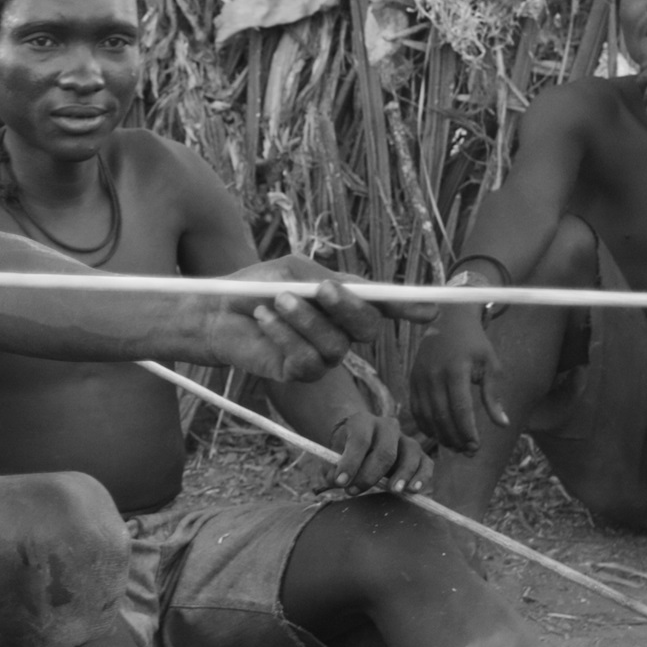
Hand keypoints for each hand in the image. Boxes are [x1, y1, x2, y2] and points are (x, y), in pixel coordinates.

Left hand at [213, 256, 435, 382]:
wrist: (215, 312)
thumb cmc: (255, 286)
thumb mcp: (291, 272)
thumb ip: (324, 280)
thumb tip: (354, 288)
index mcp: (345, 301)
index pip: (384, 306)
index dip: (409, 308)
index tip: (431, 308)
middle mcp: (341, 331)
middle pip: (368, 328)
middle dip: (349, 307)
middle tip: (322, 289)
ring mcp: (323, 355)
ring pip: (336, 345)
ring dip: (305, 319)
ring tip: (275, 300)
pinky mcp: (300, 374)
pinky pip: (307, 360)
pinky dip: (285, 335)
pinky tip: (264, 319)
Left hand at [328, 412, 433, 494]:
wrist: (362, 440)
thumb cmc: (346, 449)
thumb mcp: (334, 454)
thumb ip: (333, 468)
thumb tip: (334, 482)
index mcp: (362, 422)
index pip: (359, 441)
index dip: (350, 463)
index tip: (340, 482)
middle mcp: (386, 426)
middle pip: (384, 450)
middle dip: (369, 474)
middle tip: (354, 491)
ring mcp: (405, 438)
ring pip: (410, 453)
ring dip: (403, 474)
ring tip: (394, 490)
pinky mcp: (419, 453)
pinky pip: (426, 463)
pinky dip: (422, 477)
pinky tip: (413, 490)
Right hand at [408, 311, 509, 453]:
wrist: (447, 321)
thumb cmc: (475, 344)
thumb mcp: (491, 365)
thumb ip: (493, 396)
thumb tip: (503, 424)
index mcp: (456, 369)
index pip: (460, 408)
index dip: (467, 430)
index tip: (477, 446)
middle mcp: (434, 375)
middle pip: (442, 416)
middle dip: (456, 438)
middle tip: (468, 451)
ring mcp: (419, 378)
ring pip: (427, 416)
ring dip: (441, 435)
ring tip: (456, 447)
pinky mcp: (412, 381)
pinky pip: (416, 410)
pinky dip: (427, 426)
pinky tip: (440, 435)